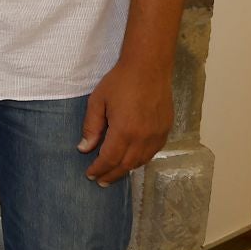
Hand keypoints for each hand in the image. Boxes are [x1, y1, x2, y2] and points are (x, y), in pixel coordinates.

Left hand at [79, 54, 174, 185]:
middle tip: (100, 181)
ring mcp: (157, 135)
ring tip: (114, 174)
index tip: (89, 174)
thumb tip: (85, 148)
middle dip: (111, 174)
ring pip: (141, 161)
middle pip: (126, 165)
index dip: (99, 169)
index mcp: (125, 131)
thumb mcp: (97, 101)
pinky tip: (132, 161)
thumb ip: (91, 127)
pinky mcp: (165, 130)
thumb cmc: (119, 82)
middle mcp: (143, 137)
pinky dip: (140, 160)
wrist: (148, 68)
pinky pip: (152, 152)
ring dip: (126, 169)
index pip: (110, 158)